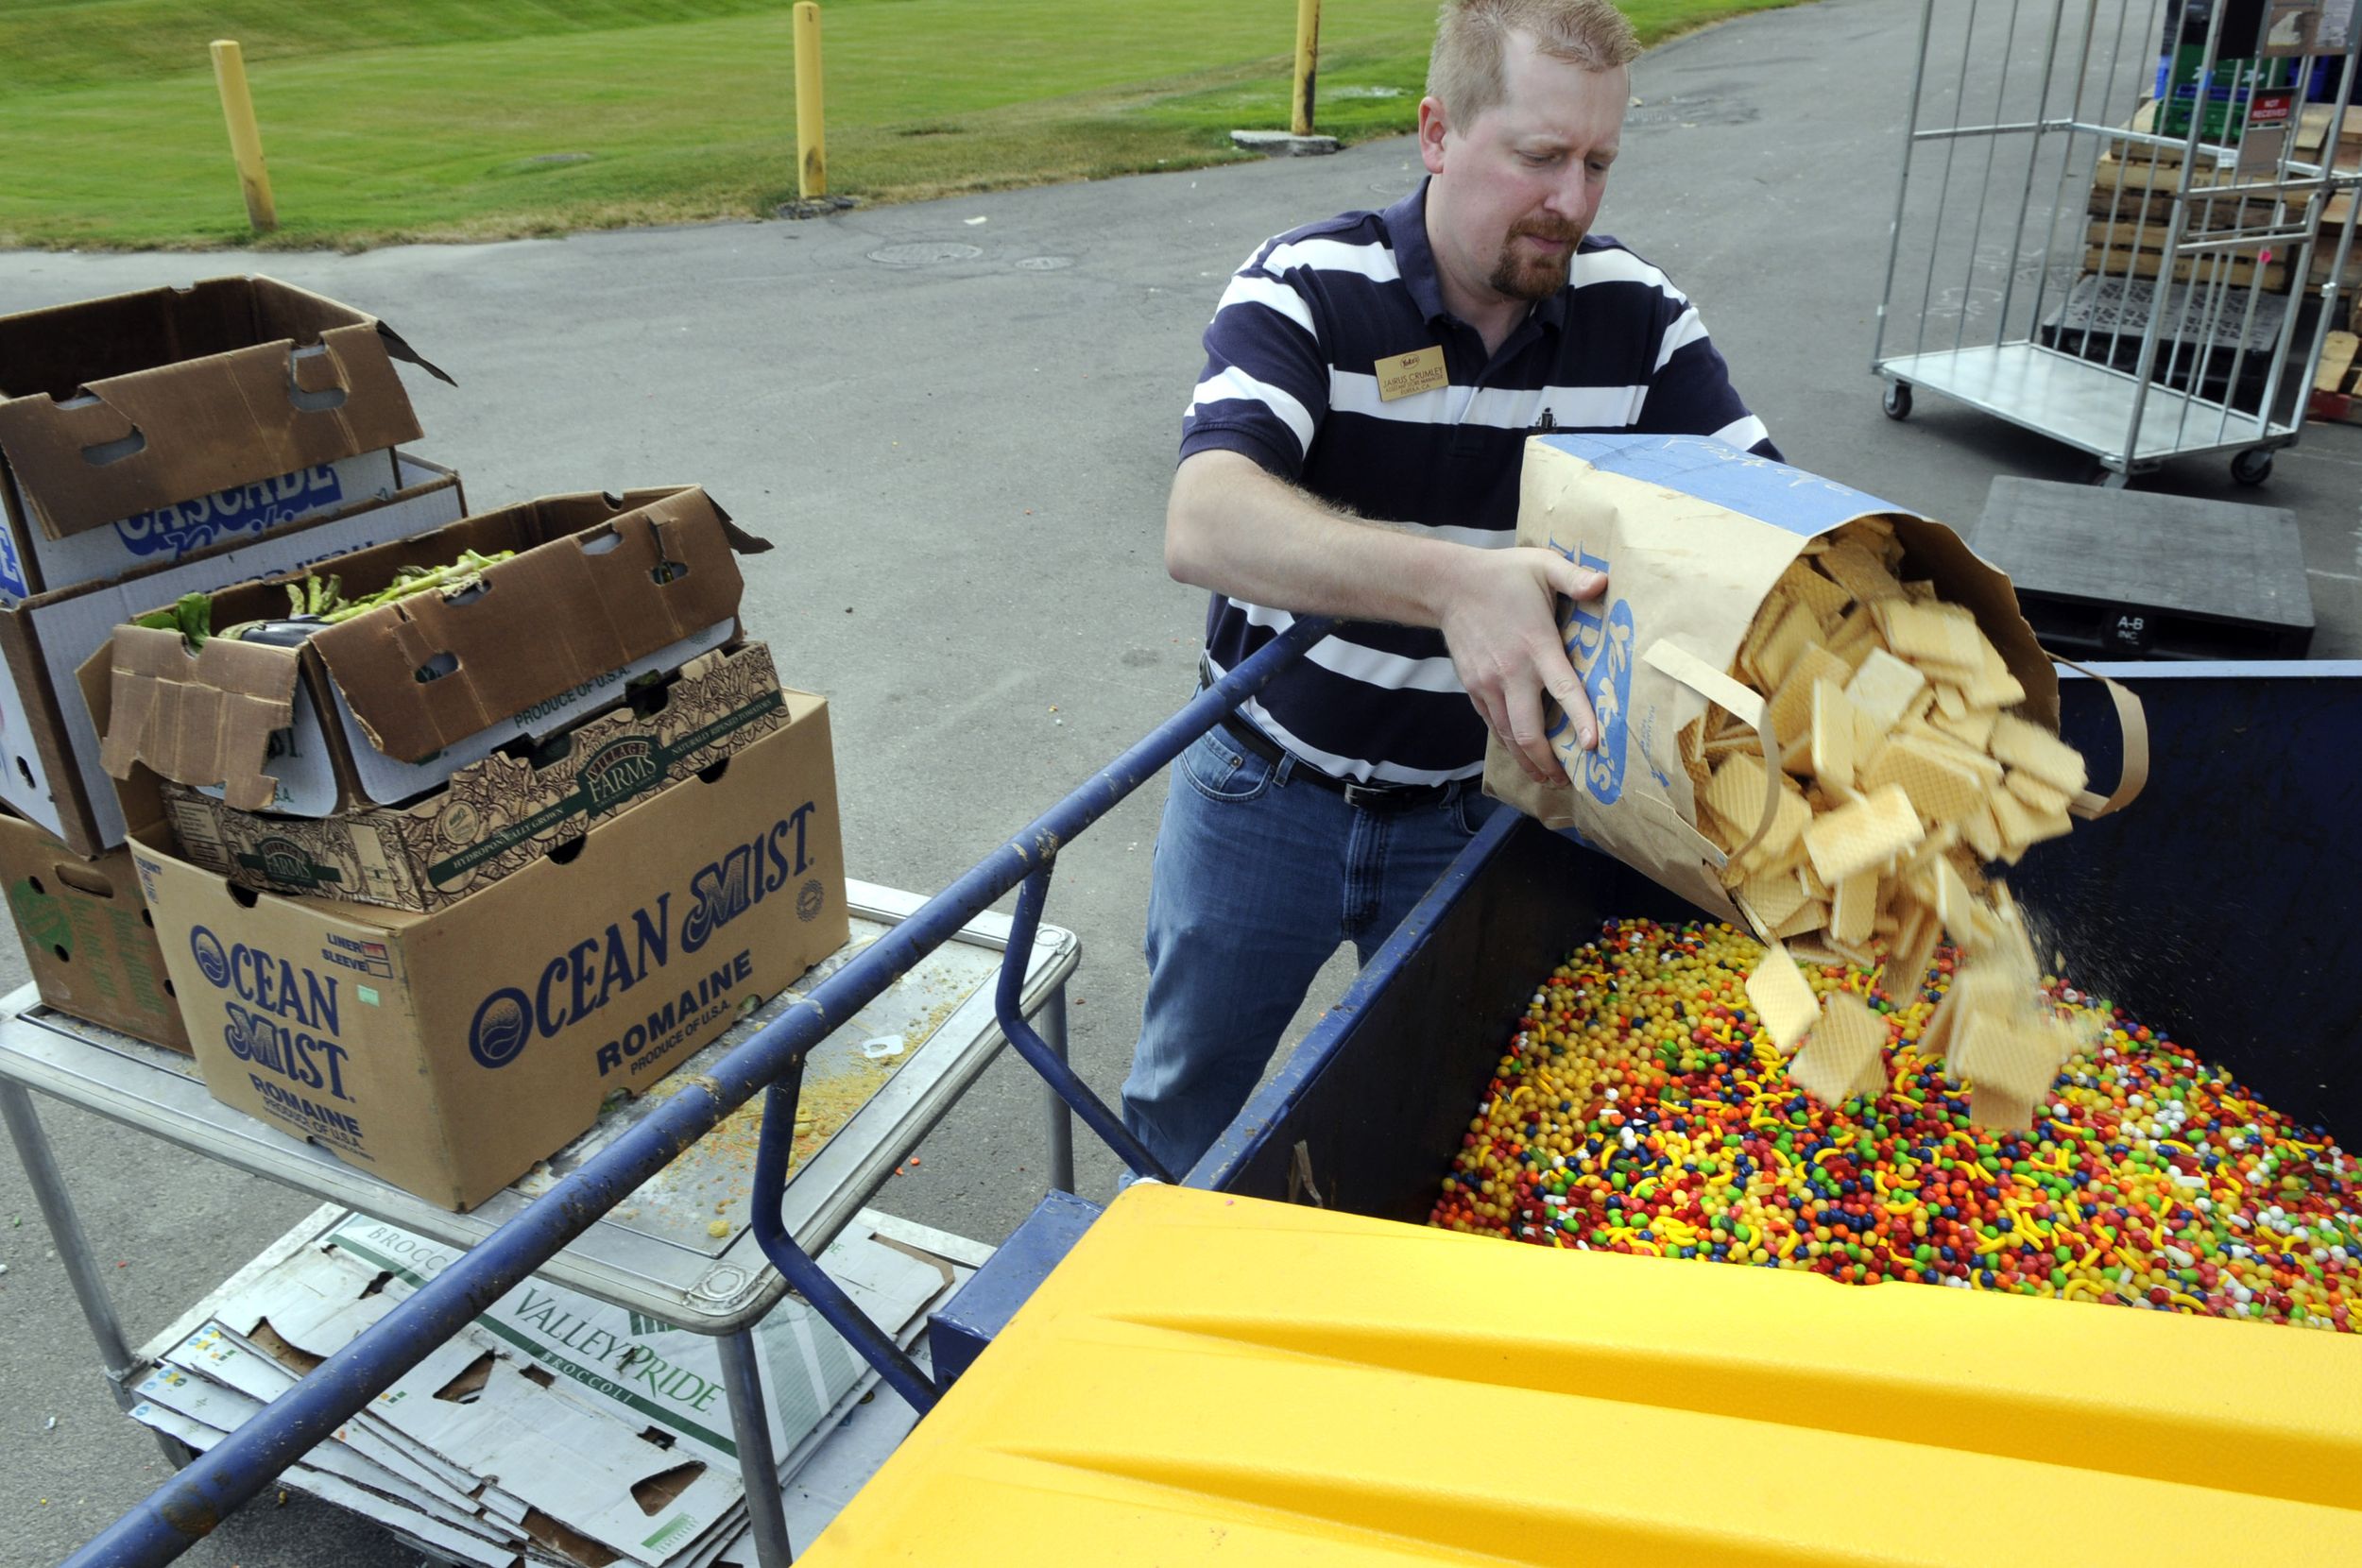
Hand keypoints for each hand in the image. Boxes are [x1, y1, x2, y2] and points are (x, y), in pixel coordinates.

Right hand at [1437, 548, 1607, 787]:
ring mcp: (1488, 684)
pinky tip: (1522, 754)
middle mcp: (1511, 672)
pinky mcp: (1474, 688)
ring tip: (1547, 777)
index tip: (1591, 745)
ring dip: (1528, 759)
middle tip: (1566, 778)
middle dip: (1546, 760)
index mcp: (1535, 645)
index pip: (1562, 689)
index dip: (1578, 719)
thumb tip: (1604, 582)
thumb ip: (1575, 576)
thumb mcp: (1543, 565)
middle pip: (1527, 730)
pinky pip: (1493, 725)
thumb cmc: (1503, 575)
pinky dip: (1509, 744)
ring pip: (1508, 735)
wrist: (1449, 586)